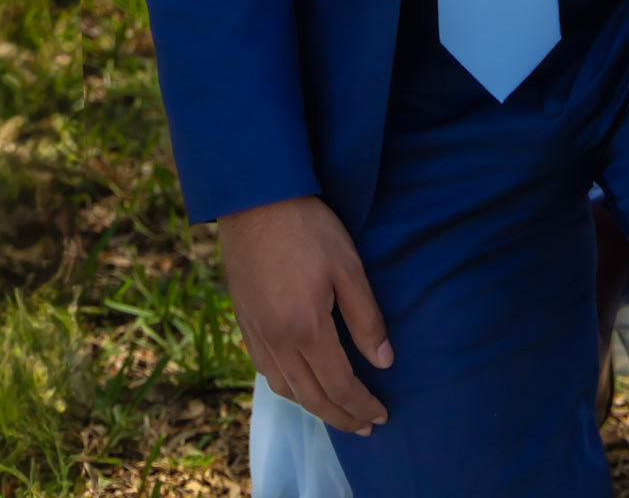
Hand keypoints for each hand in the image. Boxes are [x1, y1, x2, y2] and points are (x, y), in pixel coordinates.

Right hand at [218, 194, 393, 433]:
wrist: (254, 200)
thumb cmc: (307, 227)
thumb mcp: (348, 265)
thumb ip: (366, 317)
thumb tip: (383, 361)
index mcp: (306, 328)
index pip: (339, 384)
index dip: (362, 405)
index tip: (382, 415)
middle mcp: (278, 341)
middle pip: (311, 397)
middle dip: (342, 416)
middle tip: (366, 426)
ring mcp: (257, 334)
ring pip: (286, 389)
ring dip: (315, 407)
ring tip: (338, 412)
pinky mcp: (245, 323)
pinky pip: (266, 372)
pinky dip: (288, 388)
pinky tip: (300, 384)